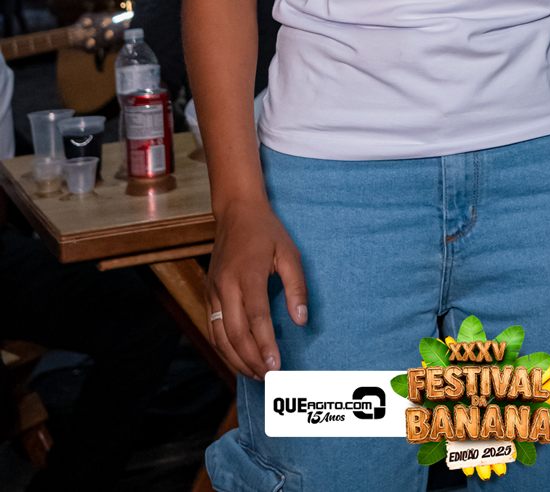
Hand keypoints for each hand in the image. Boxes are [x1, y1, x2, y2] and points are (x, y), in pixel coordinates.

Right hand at [207, 198, 307, 379]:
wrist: (235, 211)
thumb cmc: (266, 232)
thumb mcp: (289, 253)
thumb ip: (297, 287)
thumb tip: (301, 320)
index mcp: (247, 273)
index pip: (256, 317)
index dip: (265, 344)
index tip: (276, 366)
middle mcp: (225, 285)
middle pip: (235, 333)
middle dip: (251, 360)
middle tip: (269, 378)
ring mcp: (213, 290)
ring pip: (219, 336)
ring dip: (236, 360)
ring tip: (256, 375)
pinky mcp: (208, 294)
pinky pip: (213, 328)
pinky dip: (223, 349)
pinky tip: (238, 359)